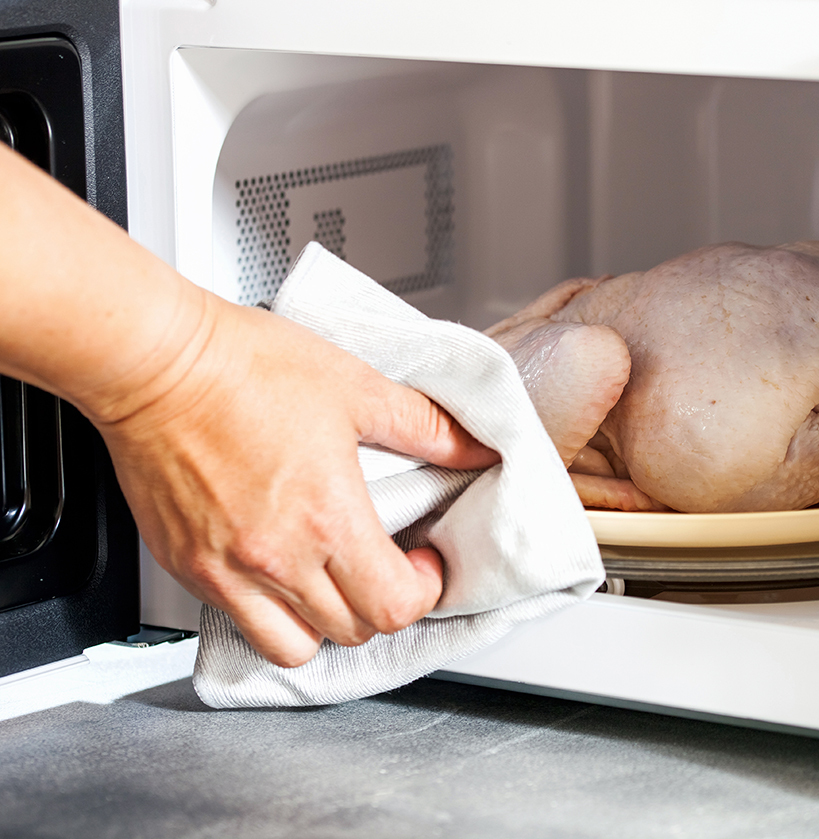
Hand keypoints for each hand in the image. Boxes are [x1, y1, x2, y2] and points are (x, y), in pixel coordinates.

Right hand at [92, 291, 497, 667]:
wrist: (155, 363)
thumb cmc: (244, 368)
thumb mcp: (357, 388)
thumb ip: (425, 427)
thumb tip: (472, 449)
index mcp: (327, 519)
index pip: (394, 607)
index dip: (423, 590)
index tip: (423, 562)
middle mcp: (276, 559)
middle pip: (351, 632)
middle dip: (381, 605)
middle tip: (385, 564)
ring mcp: (226, 571)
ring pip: (291, 648)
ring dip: (323, 624)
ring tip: (331, 579)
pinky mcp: (186, 568)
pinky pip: (237, 622)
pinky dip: (268, 613)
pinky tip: (278, 570)